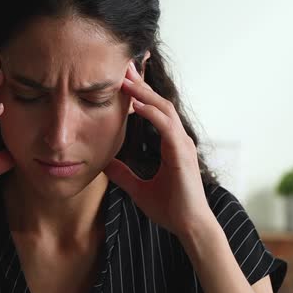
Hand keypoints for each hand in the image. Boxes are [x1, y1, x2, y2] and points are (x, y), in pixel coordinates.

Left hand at [103, 61, 213, 238]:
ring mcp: (182, 145)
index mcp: (170, 144)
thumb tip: (105, 164)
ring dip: (144, 93)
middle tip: (124, 66)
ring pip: (164, 110)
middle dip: (141, 84)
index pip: (155, 111)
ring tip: (126, 79)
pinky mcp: (182, 154)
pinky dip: (152, 114)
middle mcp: (178, 139)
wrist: (188, 226)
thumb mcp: (137, 188)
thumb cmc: (170, 209)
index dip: (141, 94)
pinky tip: (136, 105)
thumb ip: (123, 174)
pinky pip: (167, 127)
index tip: (124, 78)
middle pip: (159, 103)